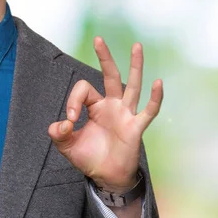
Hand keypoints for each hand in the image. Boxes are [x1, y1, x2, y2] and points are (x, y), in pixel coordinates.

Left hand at [48, 37, 162, 190]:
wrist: (106, 177)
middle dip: (104, 57)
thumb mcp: (67, 146)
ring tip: (136, 46)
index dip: (73, 101)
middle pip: (110, 76)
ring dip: (135, 66)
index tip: (68, 121)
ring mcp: (126, 114)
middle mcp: (112, 105)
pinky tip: (158, 82)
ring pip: (132, 86)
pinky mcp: (136, 127)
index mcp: (96, 106)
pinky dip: (154, 98)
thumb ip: (59, 134)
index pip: (84, 90)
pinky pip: (148, 111)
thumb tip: (59, 124)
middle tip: (98, 39)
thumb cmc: (90, 158)